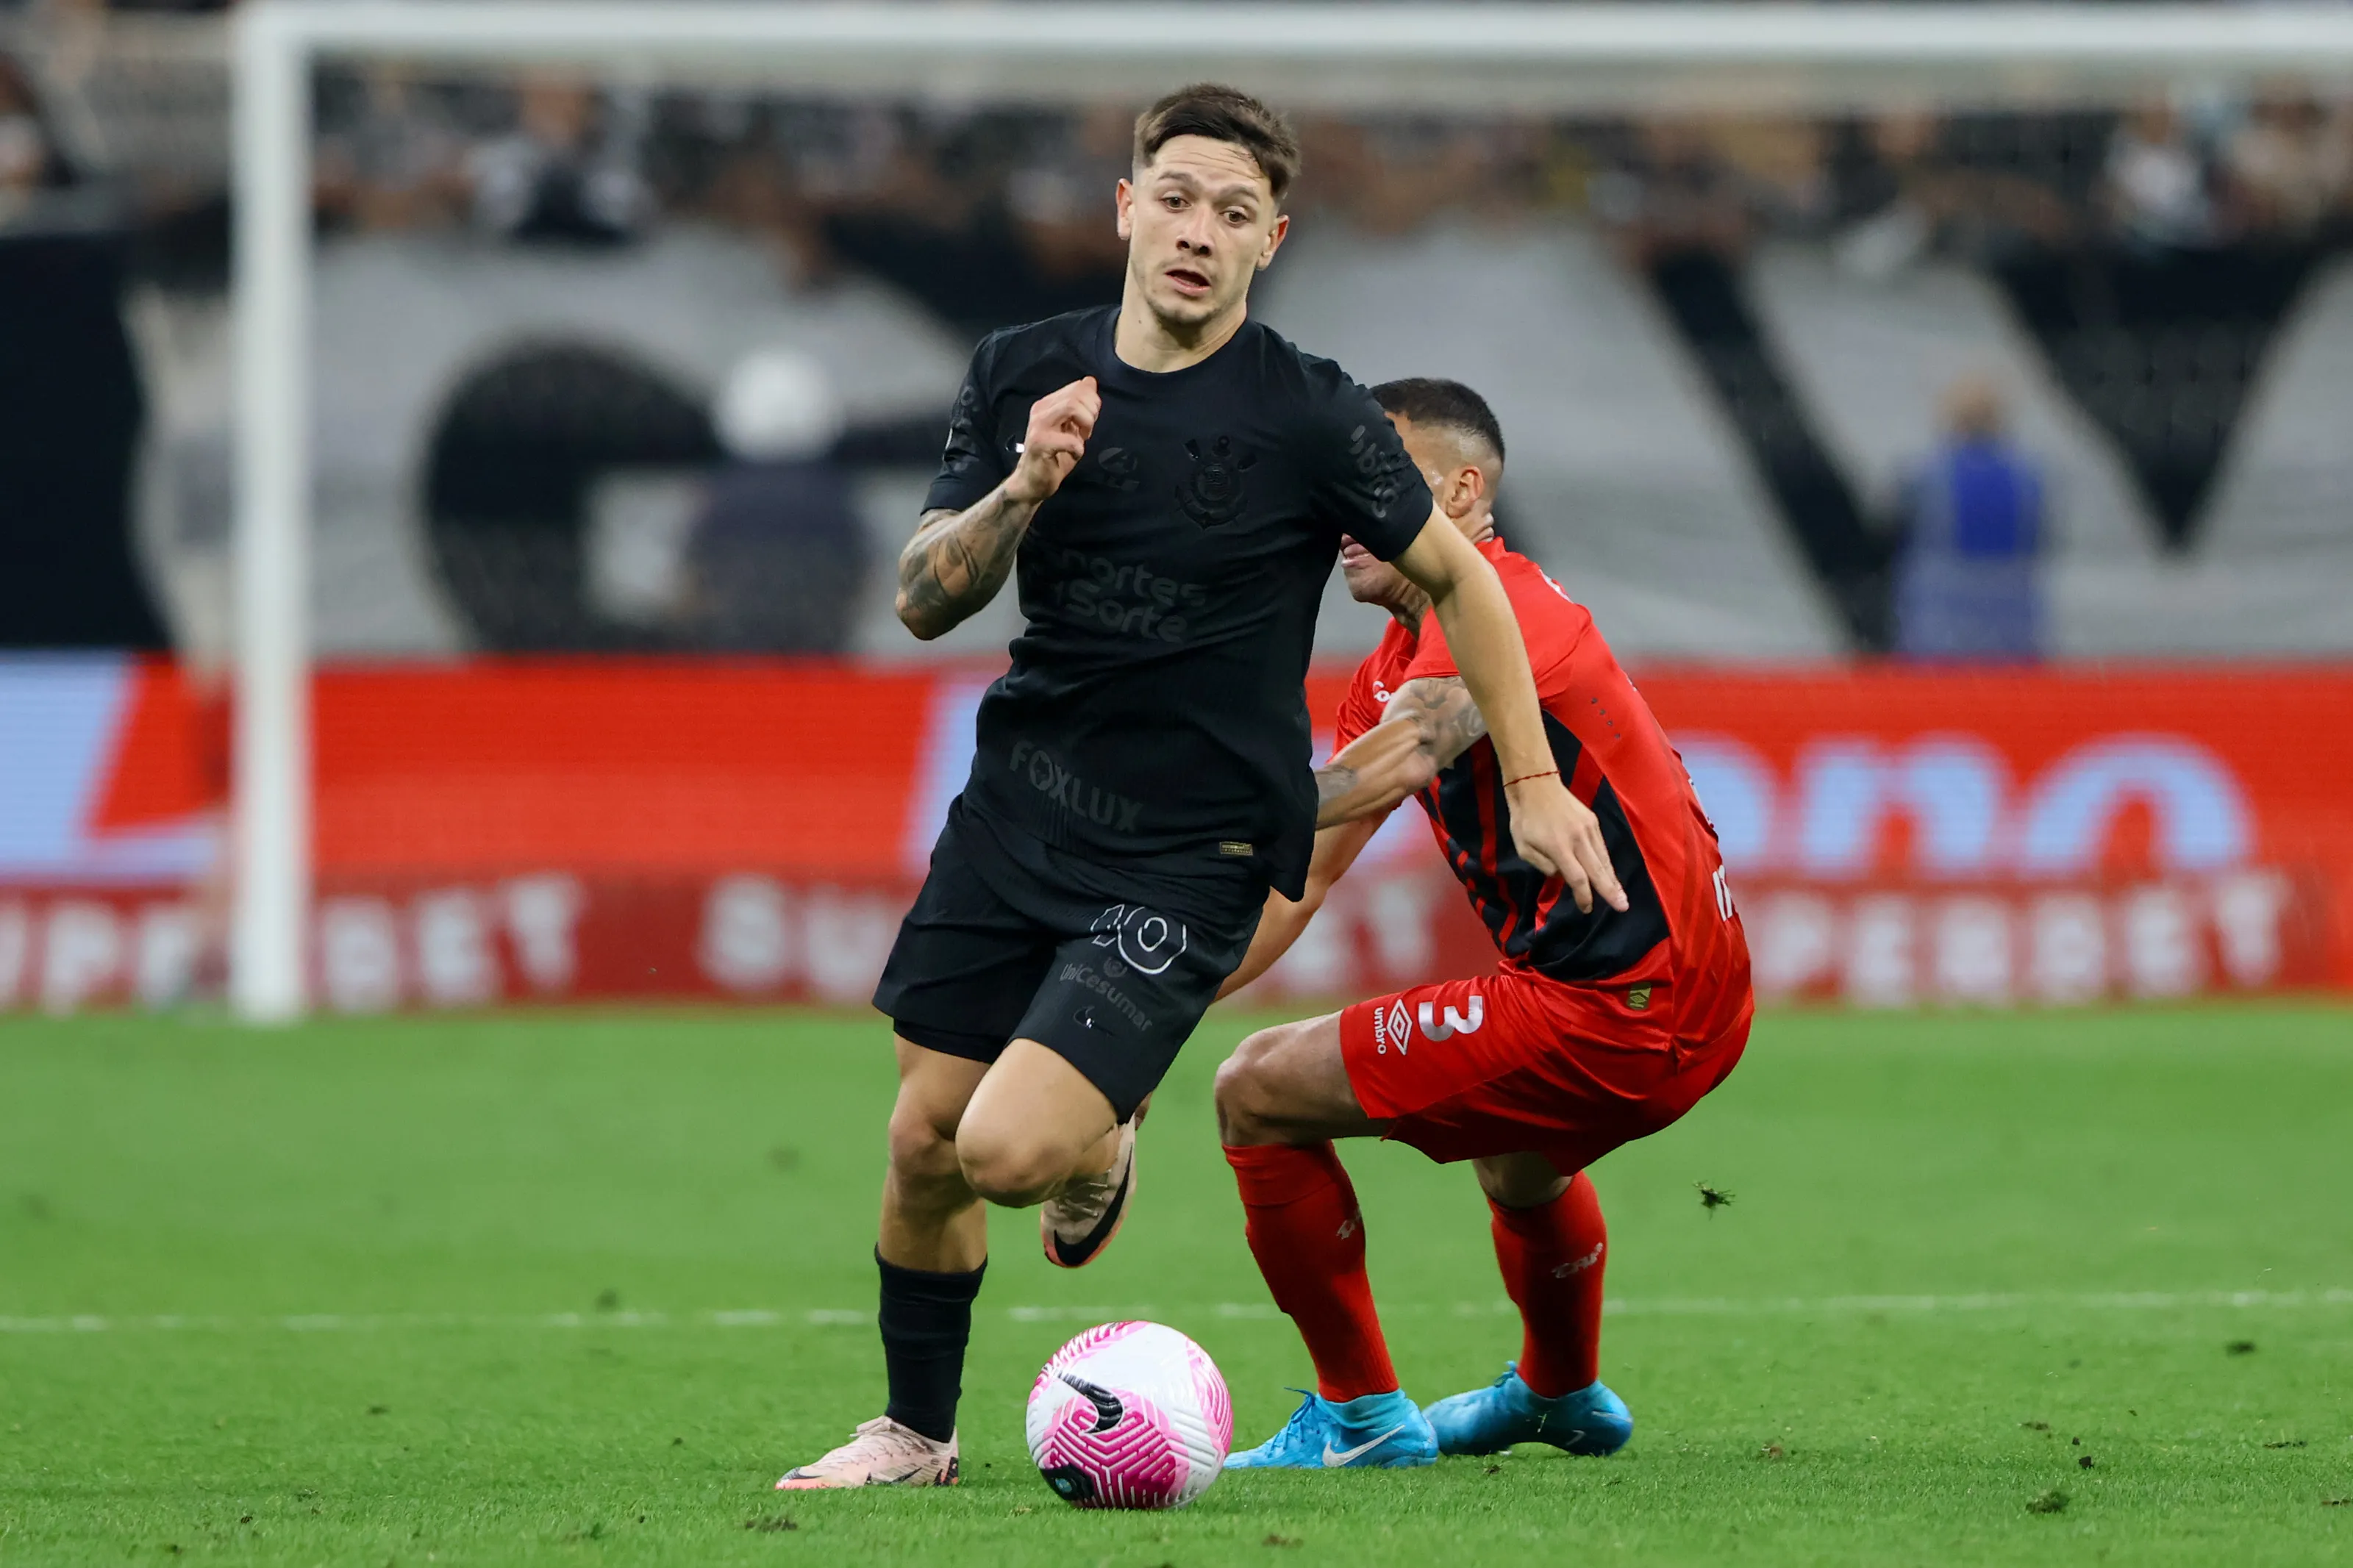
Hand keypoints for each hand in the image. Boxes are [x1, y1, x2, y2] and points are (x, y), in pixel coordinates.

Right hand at [1005, 376, 1099, 505]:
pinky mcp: (1040, 444)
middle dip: (1091, 412)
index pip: (1077, 387)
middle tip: (1087, 430)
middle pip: (1076, 395)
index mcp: (1048, 404)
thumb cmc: (1054, 456)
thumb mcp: (1071, 428)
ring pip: (1071, 407)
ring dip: (1086, 423)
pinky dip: (1079, 449)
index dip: (1092, 401)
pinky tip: (1074, 454)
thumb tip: (1090, 381)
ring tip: (1083, 437)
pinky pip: (1069, 440)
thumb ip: (1080, 406)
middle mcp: (1041, 410)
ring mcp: (1039, 426)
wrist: (1032, 482)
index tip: (1091, 420)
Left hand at [1504, 774, 1628, 914]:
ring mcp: (1589, 828)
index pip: (1577, 878)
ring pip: (1603, 859)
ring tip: (1620, 895)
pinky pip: (1601, 847)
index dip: (1584, 896)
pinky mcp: (1593, 821)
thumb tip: (1562, 875)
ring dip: (1612, 879)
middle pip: (1598, 871)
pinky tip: (1610, 873)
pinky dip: (1606, 862)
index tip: (1587, 908)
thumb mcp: (1523, 848)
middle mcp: (1578, 839)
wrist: (1536, 785)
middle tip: (1623, 907)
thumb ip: (1543, 865)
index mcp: (1559, 847)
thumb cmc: (1525, 819)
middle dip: (1610, 891)